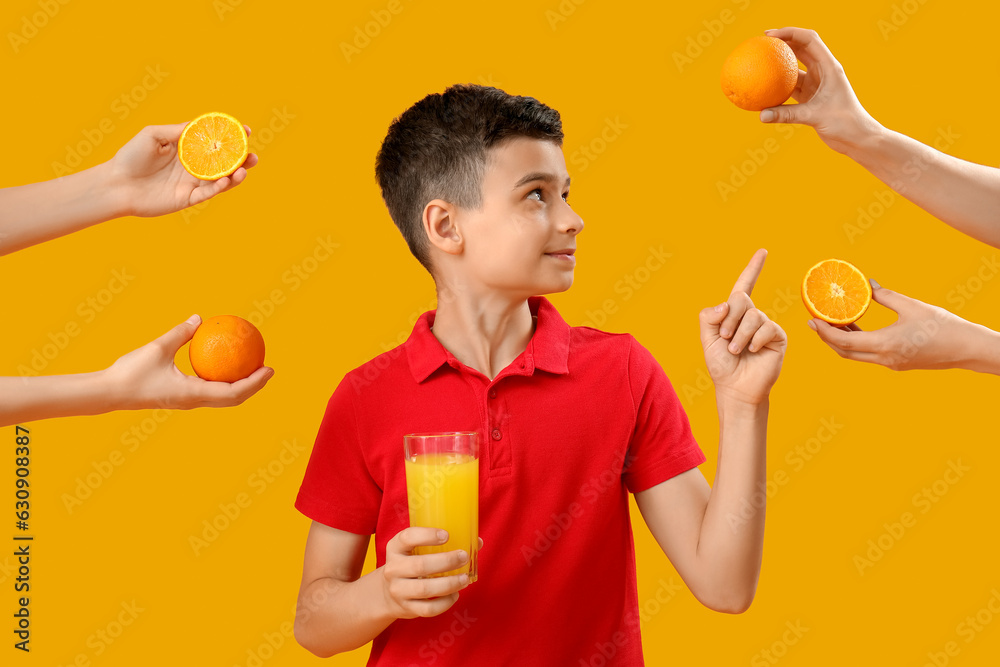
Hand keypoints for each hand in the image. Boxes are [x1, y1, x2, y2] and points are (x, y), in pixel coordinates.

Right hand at [101, 314, 273, 409]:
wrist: (108, 393)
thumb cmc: (131, 371)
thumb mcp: (157, 348)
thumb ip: (180, 333)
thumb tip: (199, 318)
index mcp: (193, 394)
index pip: (233, 392)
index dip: (254, 382)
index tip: (269, 369)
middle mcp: (193, 402)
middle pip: (233, 399)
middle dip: (254, 386)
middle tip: (269, 369)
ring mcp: (187, 402)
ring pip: (222, 398)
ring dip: (240, 385)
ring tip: (252, 367)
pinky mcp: (180, 398)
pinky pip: (209, 391)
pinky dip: (222, 381)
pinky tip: (224, 364)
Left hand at [107, 122, 257, 217]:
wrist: (117, 185)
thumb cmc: (131, 157)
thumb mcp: (153, 134)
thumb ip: (177, 130)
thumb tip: (201, 125)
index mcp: (187, 148)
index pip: (214, 141)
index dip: (231, 136)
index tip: (245, 130)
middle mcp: (193, 165)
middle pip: (224, 162)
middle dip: (241, 159)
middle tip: (251, 155)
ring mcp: (192, 182)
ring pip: (222, 179)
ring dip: (236, 175)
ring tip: (243, 170)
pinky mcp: (188, 198)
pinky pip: (209, 193)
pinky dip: (220, 187)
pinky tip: (227, 180)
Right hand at [381, 527, 476, 619]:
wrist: (388, 593)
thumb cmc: (411, 564)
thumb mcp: (416, 549)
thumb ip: (442, 543)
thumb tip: (477, 542)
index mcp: (396, 547)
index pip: (407, 537)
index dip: (427, 535)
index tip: (446, 535)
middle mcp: (393, 569)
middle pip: (420, 565)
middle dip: (446, 561)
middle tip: (464, 557)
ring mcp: (398, 590)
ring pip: (425, 589)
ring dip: (449, 584)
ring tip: (465, 579)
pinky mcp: (406, 608)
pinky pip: (428, 609)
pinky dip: (445, 603)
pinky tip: (455, 595)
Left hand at [700, 249, 786, 405]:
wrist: (736, 388)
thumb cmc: (721, 364)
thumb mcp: (707, 339)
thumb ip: (709, 317)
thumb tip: (725, 304)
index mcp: (734, 313)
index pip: (744, 285)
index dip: (753, 268)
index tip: (763, 251)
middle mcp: (752, 315)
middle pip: (740, 299)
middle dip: (728, 319)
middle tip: (725, 339)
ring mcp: (766, 325)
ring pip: (752, 316)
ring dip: (739, 336)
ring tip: (736, 351)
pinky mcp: (777, 336)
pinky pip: (765, 328)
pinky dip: (753, 340)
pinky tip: (752, 351)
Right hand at [758, 27, 881, 154]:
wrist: (857, 138)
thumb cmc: (845, 123)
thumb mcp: (815, 116)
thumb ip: (787, 115)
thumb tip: (762, 115)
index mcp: (829, 67)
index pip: (809, 40)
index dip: (790, 33)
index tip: (770, 35)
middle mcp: (823, 71)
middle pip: (801, 48)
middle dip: (783, 42)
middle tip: (762, 42)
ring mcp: (816, 84)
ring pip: (795, 68)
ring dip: (780, 64)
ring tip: (760, 62)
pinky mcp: (811, 97)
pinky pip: (791, 88)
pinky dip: (779, 87)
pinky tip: (764, 90)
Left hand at [808, 281, 973, 370]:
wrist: (968, 349)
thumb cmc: (943, 326)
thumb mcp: (912, 306)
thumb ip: (886, 296)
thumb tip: (868, 284)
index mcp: (886, 345)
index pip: (844, 343)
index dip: (825, 332)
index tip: (812, 321)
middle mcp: (885, 359)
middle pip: (845, 353)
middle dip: (827, 338)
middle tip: (815, 322)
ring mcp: (891, 364)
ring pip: (857, 355)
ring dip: (842, 341)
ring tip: (833, 322)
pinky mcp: (898, 364)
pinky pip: (869, 355)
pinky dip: (858, 343)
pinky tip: (856, 328)